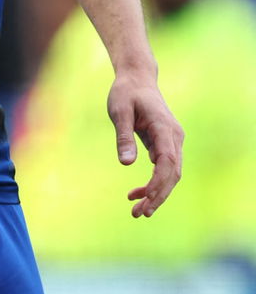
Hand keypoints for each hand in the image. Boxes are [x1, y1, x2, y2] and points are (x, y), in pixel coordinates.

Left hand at [107, 70, 183, 217]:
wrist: (136, 79)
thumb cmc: (125, 93)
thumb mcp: (119, 111)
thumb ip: (123, 136)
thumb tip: (126, 164)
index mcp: (164, 128)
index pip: (167, 161)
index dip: (159, 182)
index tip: (146, 199)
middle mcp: (174, 137)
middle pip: (172, 173)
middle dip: (158, 196)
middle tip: (140, 214)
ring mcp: (172, 141)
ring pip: (170, 174)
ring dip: (156, 193)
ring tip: (138, 211)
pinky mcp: (165, 144)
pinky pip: (163, 168)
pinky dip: (153, 183)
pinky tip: (136, 194)